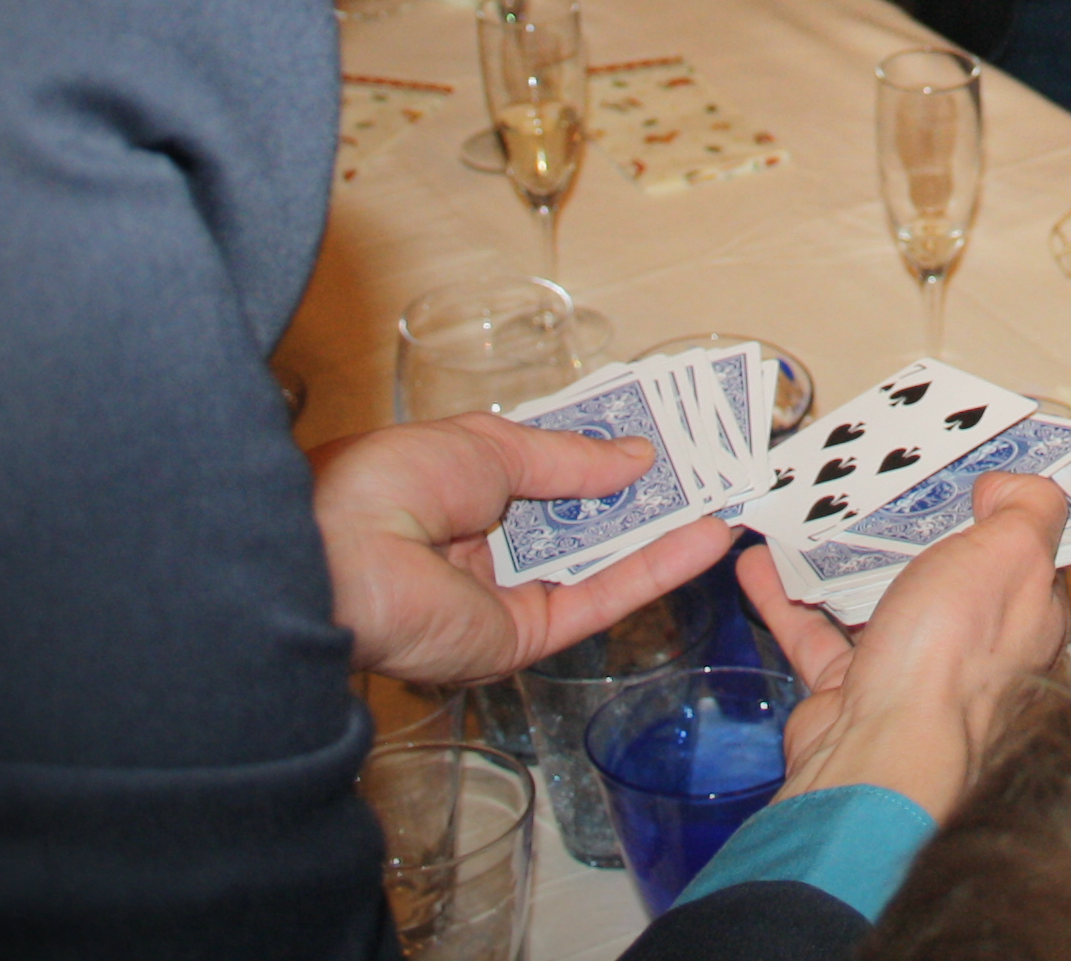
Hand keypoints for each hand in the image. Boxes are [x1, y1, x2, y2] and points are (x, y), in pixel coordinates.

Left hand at [310, 416, 740, 686]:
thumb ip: (570, 459)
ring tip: (730, 495)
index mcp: (459, 493)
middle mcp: (483, 548)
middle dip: (645, 493)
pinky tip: (706, 537)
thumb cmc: (392, 483)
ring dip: (665, 530)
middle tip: (710, 466)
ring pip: (600, 562)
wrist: (339, 559)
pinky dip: (656, 569)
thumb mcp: (489, 446)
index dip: (603, 455)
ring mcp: (505, 596)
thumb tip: (637, 456)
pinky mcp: (524, 637)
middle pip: (580, 522)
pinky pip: (599, 599)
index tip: (662, 433)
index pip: (546, 475)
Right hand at [736, 472, 1070, 821]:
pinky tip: (761, 562)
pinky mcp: (852, 690)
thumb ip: (1027, 510)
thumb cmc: (952, 656)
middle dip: (913, 525)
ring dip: (843, 556)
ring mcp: (912, 669)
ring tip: (813, 511)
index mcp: (1027, 611)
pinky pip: (817, 632)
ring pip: (877, 598)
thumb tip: (1013, 485)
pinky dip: (787, 596)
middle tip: (880, 476)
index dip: (1002, 503)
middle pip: (946, 569)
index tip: (970, 462)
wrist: (879, 752)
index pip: (1025, 548)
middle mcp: (975, 644)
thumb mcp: (1011, 553)